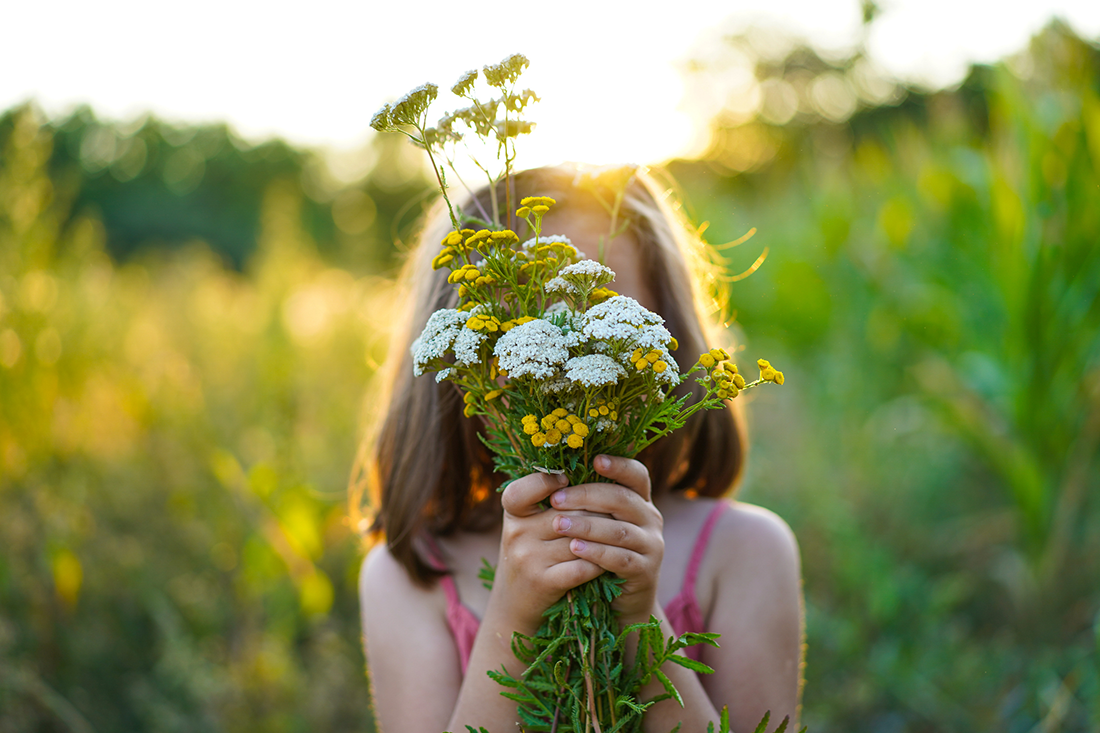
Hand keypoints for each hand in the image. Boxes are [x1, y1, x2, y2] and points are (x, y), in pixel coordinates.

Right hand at [492, 471, 605, 633]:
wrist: (514, 608)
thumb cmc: (530, 557)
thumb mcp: (527, 526)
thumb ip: (547, 502)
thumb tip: (591, 469)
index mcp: (512, 515)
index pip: (522, 489)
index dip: (545, 481)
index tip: (567, 478)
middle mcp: (517, 534)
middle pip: (569, 512)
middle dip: (597, 510)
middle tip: (618, 509)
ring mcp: (529, 559)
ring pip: (581, 538)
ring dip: (605, 536)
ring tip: (621, 533)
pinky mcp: (544, 582)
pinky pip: (583, 565)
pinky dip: (600, 562)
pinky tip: (610, 560)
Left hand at [548, 455, 663, 624]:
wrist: (621, 603)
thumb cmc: (601, 555)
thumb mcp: (599, 525)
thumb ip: (588, 503)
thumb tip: (553, 476)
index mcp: (640, 501)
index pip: (637, 475)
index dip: (619, 465)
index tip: (594, 460)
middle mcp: (651, 519)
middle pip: (622, 499)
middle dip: (587, 496)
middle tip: (556, 499)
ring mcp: (652, 546)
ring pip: (620, 530)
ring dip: (587, 525)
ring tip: (559, 524)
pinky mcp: (646, 572)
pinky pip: (621, 558)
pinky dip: (597, 552)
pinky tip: (574, 549)